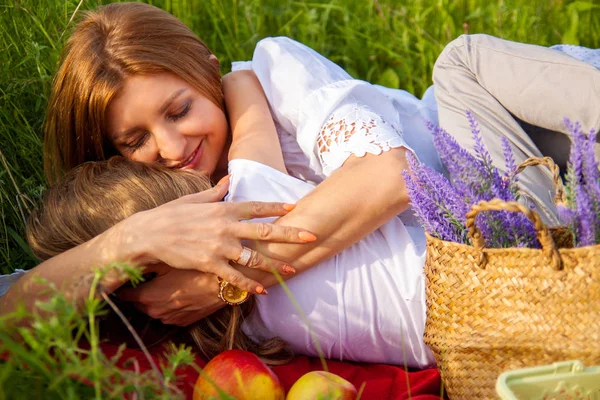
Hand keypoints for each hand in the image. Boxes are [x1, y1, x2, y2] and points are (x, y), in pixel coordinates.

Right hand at [117, 178, 314, 294]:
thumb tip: (229, 180)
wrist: (148, 235)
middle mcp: (225, 226)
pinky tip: (260, 291)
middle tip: (311, 236)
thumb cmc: (170, 215)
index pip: (256, 206)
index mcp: (223, 208)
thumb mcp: (193, 198)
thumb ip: (216, 192)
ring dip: (274, 265)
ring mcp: (219, 246)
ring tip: (291, 271)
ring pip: (253, 257)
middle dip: (290, 234)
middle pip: (264, 230)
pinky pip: (233, 276)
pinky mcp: (209, 264)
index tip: (295, 208)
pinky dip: (248, 284)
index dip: (277, 207)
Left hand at [118, 265, 221, 325]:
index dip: (125, 285)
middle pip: (139, 302)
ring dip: (156, 298)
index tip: (128, 277)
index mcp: (148, 296)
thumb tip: (130, 263)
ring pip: (155, 308)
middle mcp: (155, 312)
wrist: (224, 283)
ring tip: (167, 283)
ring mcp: (170, 319)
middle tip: (149, 277)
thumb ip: (146, 265)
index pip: (124, 295)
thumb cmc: (196, 269)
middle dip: (141, 292)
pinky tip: (180, 291)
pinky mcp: (183, 322)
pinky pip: (169, 313)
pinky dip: (171, 305)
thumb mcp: (169, 262)